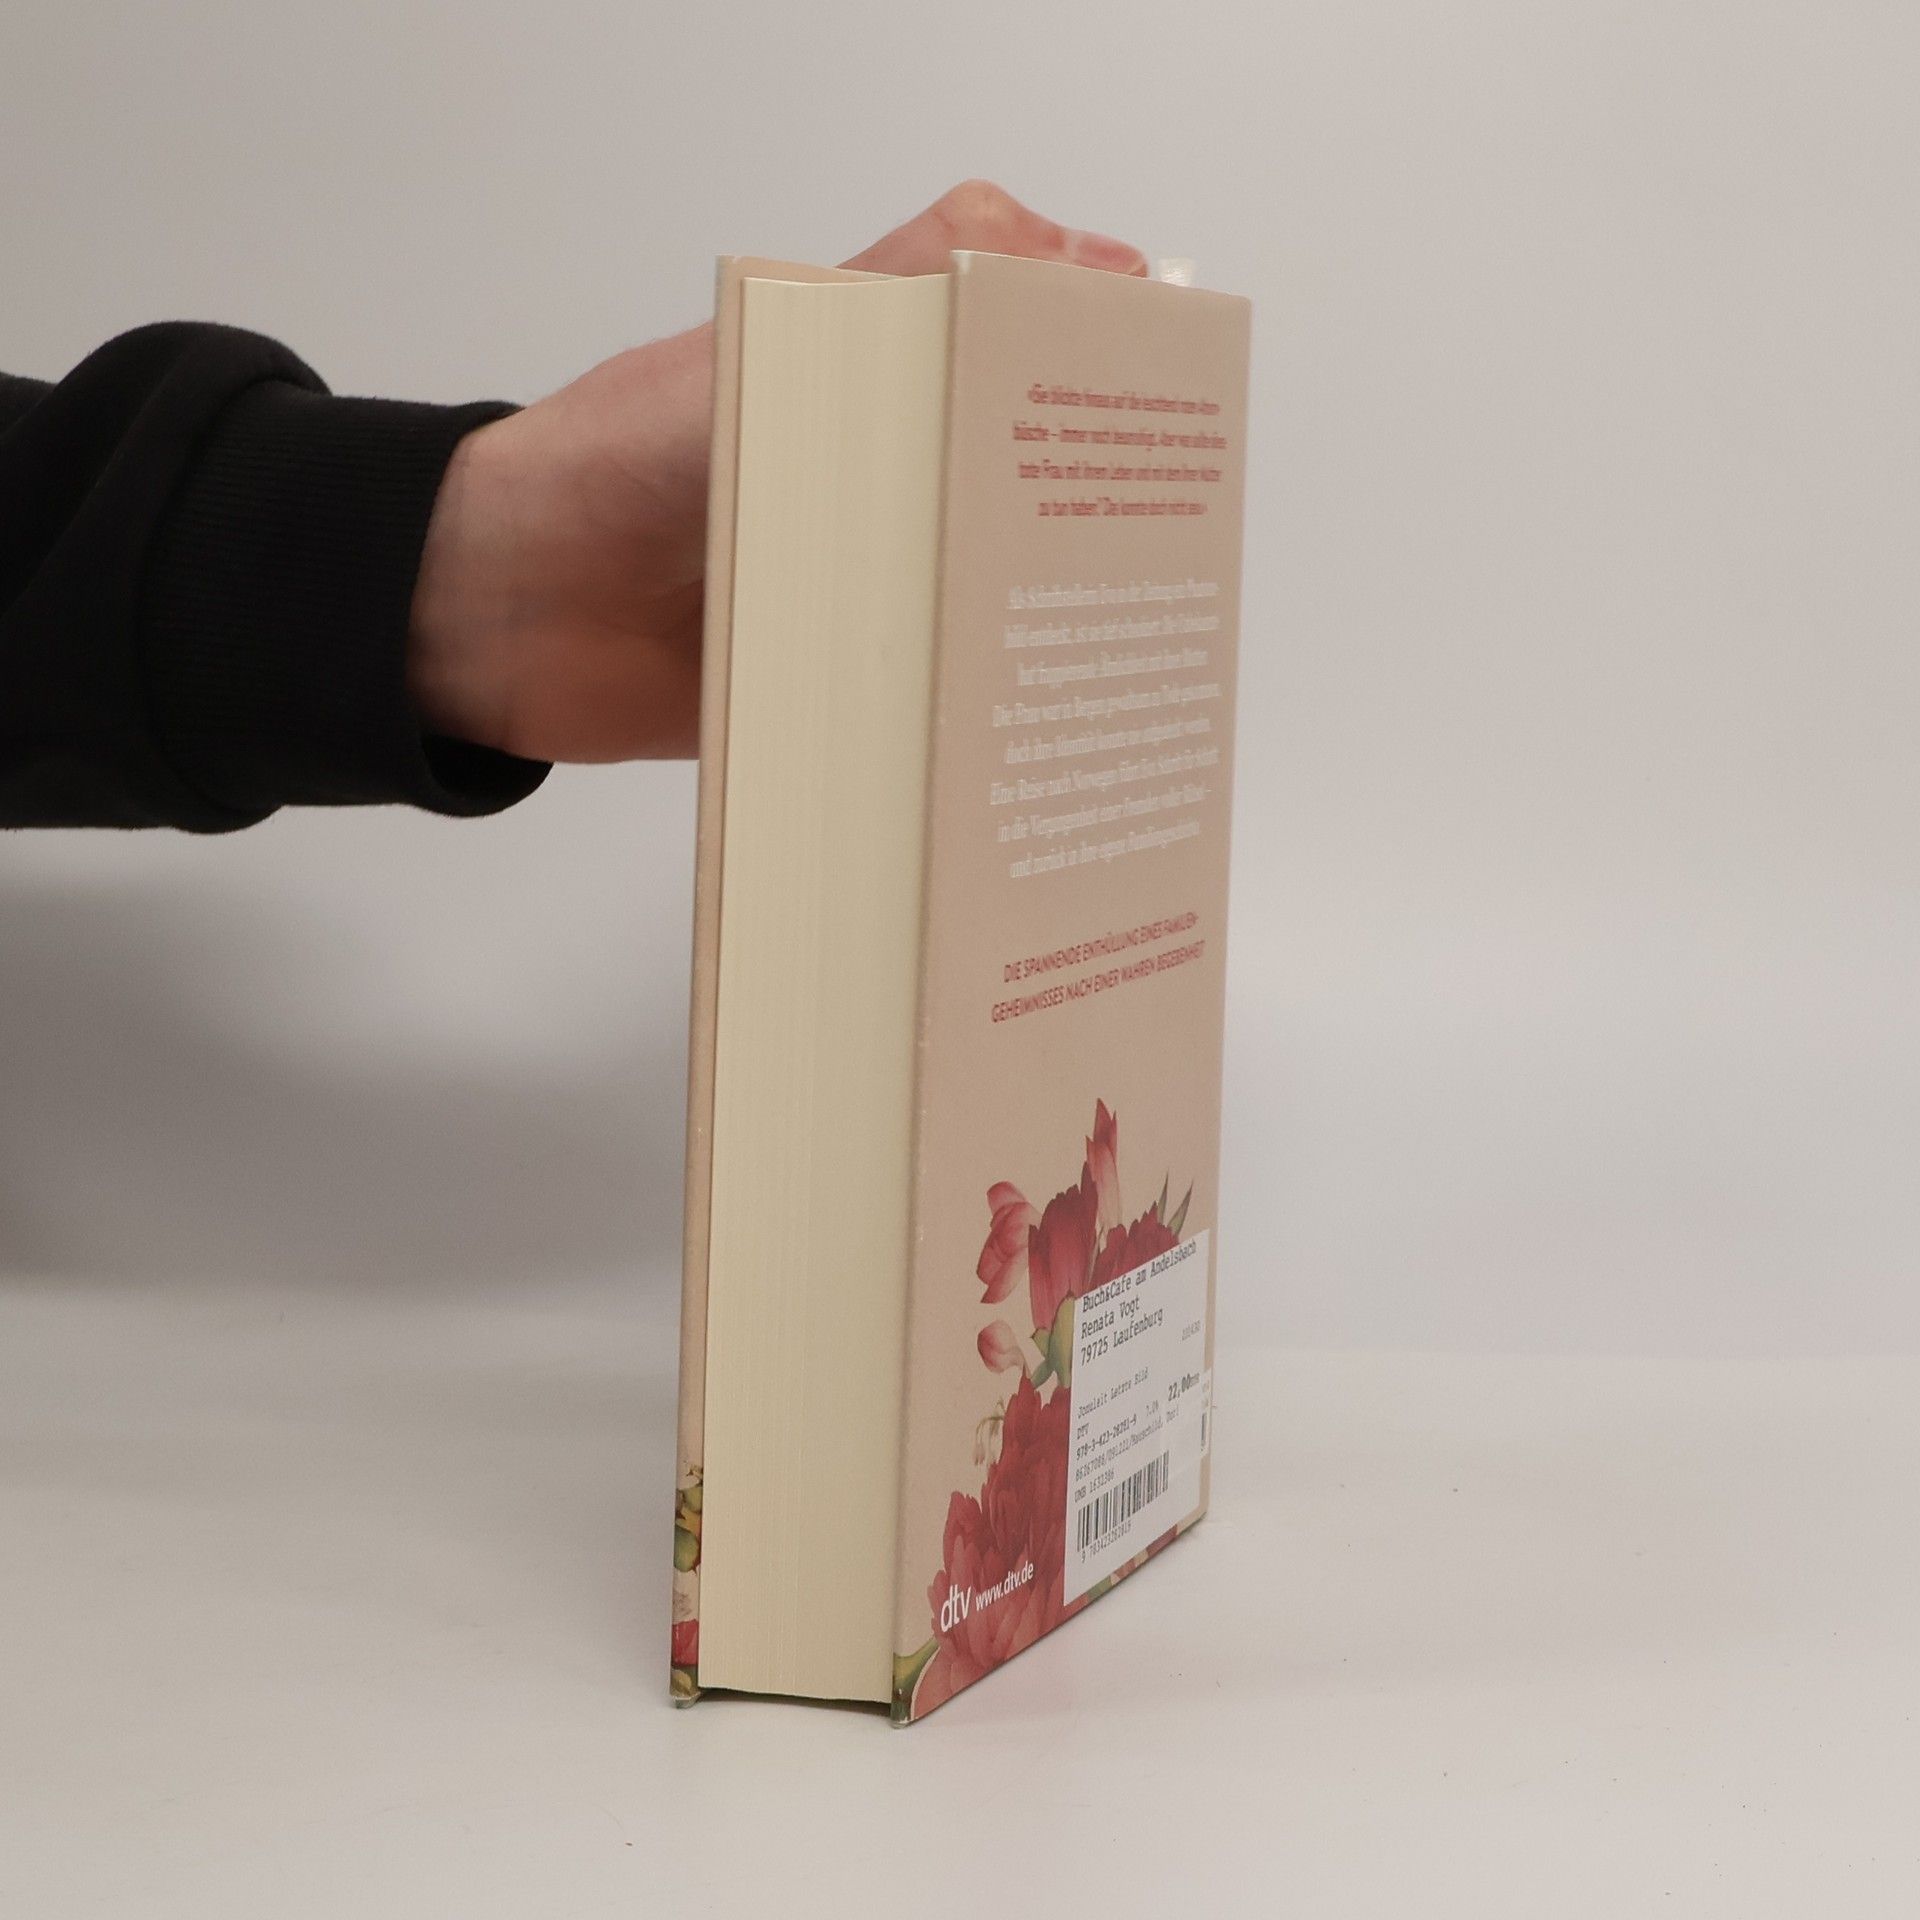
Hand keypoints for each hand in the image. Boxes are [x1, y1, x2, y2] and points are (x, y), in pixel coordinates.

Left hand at [407, 182, 1149, 762]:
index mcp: (862, 391)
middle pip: (1004, 495)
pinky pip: (904, 703)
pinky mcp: (823, 681)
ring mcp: (845, 588)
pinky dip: (957, 722)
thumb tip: (1046, 246)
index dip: (1082, 368)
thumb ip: (896, 299)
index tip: (1164, 397)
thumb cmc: (610, 467)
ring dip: (1026, 630)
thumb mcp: (764, 359)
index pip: (1001, 358)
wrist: (488, 611)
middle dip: (1081, 522)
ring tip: (1113, 662)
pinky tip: (1017, 744)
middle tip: (1161, 557)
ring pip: (967, 603)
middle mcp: (865, 487)